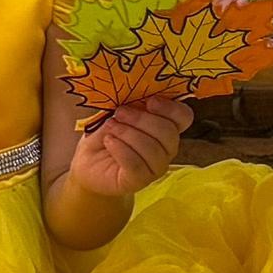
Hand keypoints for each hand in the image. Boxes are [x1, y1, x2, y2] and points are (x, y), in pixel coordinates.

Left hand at [70, 94, 189, 199]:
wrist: (88, 162)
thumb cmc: (107, 135)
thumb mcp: (118, 113)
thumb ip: (133, 103)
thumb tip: (139, 92)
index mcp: (165, 127)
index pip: (184, 117)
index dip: (171, 108)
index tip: (150, 101)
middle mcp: (166, 149)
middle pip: (168, 133)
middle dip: (142, 120)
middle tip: (119, 113)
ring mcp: (154, 167)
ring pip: (152, 149)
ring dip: (128, 133)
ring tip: (109, 128)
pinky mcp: (138, 181)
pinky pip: (136, 164)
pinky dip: (121, 149)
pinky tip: (109, 142)